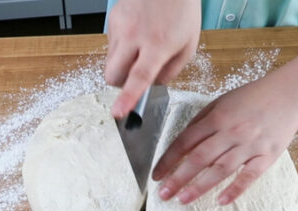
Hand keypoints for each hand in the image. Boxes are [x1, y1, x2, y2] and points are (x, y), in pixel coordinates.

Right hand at [105, 0, 200, 117]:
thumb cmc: (182, 12)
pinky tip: (136, 34)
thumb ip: (170, 72)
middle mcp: (135, 35)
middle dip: (120, 84)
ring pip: (109, 62)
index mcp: (158, 45)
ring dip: (121, 65)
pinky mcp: (112, 18)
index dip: (127, 97)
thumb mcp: (188, 46)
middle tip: (135, 75)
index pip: (139, 77)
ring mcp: (120, 26)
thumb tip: (151, 86)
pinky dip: (121, 48)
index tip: (118, 112)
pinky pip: (110, 45)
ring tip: (139, 49)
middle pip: (113, 76)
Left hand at [152, 77, 297, 204]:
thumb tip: (182, 143)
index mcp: (217, 117)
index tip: (156, 176)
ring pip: (220, 169)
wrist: (290, 95)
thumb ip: (202, 122)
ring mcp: (250, 144)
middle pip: (199, 158)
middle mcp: (231, 131)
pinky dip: (235, 189)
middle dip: (178, 178)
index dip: (168, 160)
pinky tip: (221, 201)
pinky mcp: (267, 155)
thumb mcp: (222, 102)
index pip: (185, 142)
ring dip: (200, 186)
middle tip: (163, 195)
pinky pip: (249, 176)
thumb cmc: (253, 98)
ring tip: (183, 200)